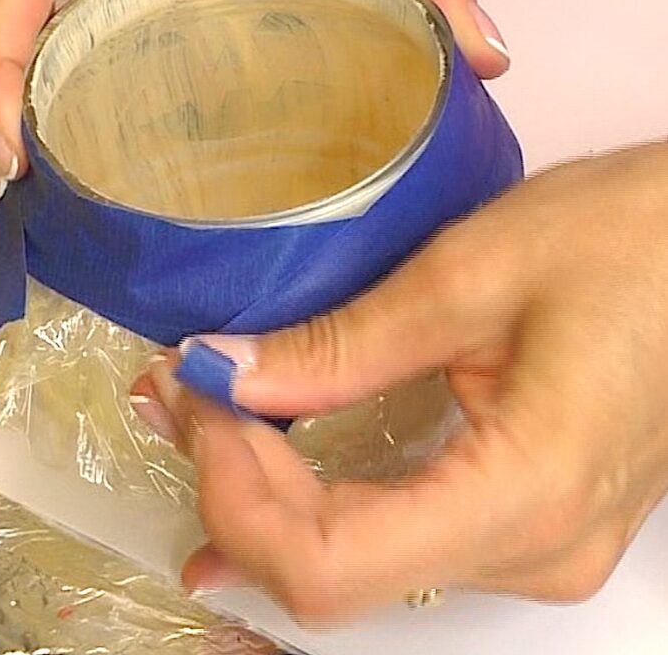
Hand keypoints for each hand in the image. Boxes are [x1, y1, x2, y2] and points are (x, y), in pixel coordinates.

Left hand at [133, 144, 667, 623]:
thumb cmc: (624, 237)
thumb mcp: (467, 275)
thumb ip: (342, 343)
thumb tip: (228, 371)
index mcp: (526, 493)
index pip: (328, 563)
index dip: (234, 492)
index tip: (198, 397)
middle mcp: (537, 552)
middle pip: (332, 570)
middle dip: (234, 485)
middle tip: (183, 389)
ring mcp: (540, 546)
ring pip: (359, 561)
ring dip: (271, 491)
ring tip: (213, 410)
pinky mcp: (534, 518)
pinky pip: (400, 536)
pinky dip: (323, 496)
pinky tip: (277, 460)